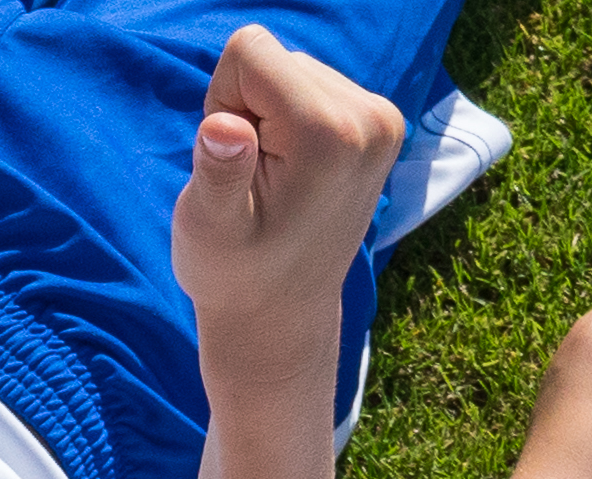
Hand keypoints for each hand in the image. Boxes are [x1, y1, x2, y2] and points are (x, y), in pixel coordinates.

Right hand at [165, 25, 409, 380]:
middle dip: (247, 107)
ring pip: (293, 68)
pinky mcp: (381, 121)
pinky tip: (292, 173)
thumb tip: (224, 125)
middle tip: (253, 178)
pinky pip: (313, 84)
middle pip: (275, 57)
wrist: (282, 315)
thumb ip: (218, 173)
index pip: (250, 50)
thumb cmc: (234, 275)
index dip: (222, 100)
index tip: (236, 159)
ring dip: (267, 116)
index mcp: (329, 134)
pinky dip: (290, 120)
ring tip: (272, 180)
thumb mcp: (209, 228)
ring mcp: (382, 118)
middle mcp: (370, 117)